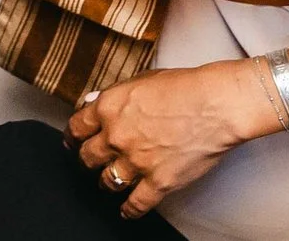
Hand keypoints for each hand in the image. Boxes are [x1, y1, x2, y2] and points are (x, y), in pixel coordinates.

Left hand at [67, 60, 282, 219]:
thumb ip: (115, 94)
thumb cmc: (185, 86)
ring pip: (106, 182)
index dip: (73, 136)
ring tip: (110, 181)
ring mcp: (136, 162)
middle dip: (88, 159)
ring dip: (107, 182)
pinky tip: (127, 209)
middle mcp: (116, 136)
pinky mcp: (157, 183)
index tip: (73, 141)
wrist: (216, 105)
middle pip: (87, 157)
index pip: (76, 127)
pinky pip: (135, 204)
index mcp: (109, 107)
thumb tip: (93, 102)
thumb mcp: (142, 79)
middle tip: (91, 160)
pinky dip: (129, 210)